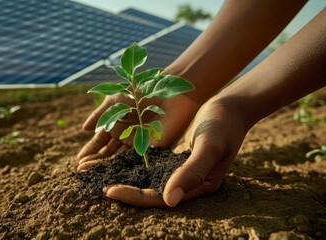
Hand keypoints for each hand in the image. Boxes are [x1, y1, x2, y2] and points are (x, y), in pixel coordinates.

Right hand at [77, 92, 199, 170]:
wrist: (165, 93)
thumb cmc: (140, 92)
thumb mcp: (115, 100)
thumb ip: (100, 114)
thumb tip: (84, 129)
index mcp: (116, 126)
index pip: (100, 142)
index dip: (90, 152)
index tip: (79, 162)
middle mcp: (125, 137)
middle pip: (108, 154)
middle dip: (95, 163)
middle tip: (83, 173)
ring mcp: (138, 144)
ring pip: (120, 160)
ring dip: (107, 169)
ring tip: (94, 177)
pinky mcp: (152, 149)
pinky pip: (138, 162)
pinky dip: (127, 170)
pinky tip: (118, 178)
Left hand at [103, 99, 249, 206]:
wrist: (230, 107)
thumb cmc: (224, 125)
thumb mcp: (209, 146)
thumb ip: (192, 171)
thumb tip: (169, 200)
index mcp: (197, 186)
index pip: (160, 198)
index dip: (134, 196)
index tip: (109, 190)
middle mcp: (186, 181)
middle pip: (150, 192)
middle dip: (123, 190)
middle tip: (96, 185)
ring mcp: (179, 169)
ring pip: (147, 179)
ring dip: (124, 177)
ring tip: (98, 175)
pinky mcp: (173, 157)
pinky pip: (149, 164)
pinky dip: (132, 164)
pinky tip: (114, 160)